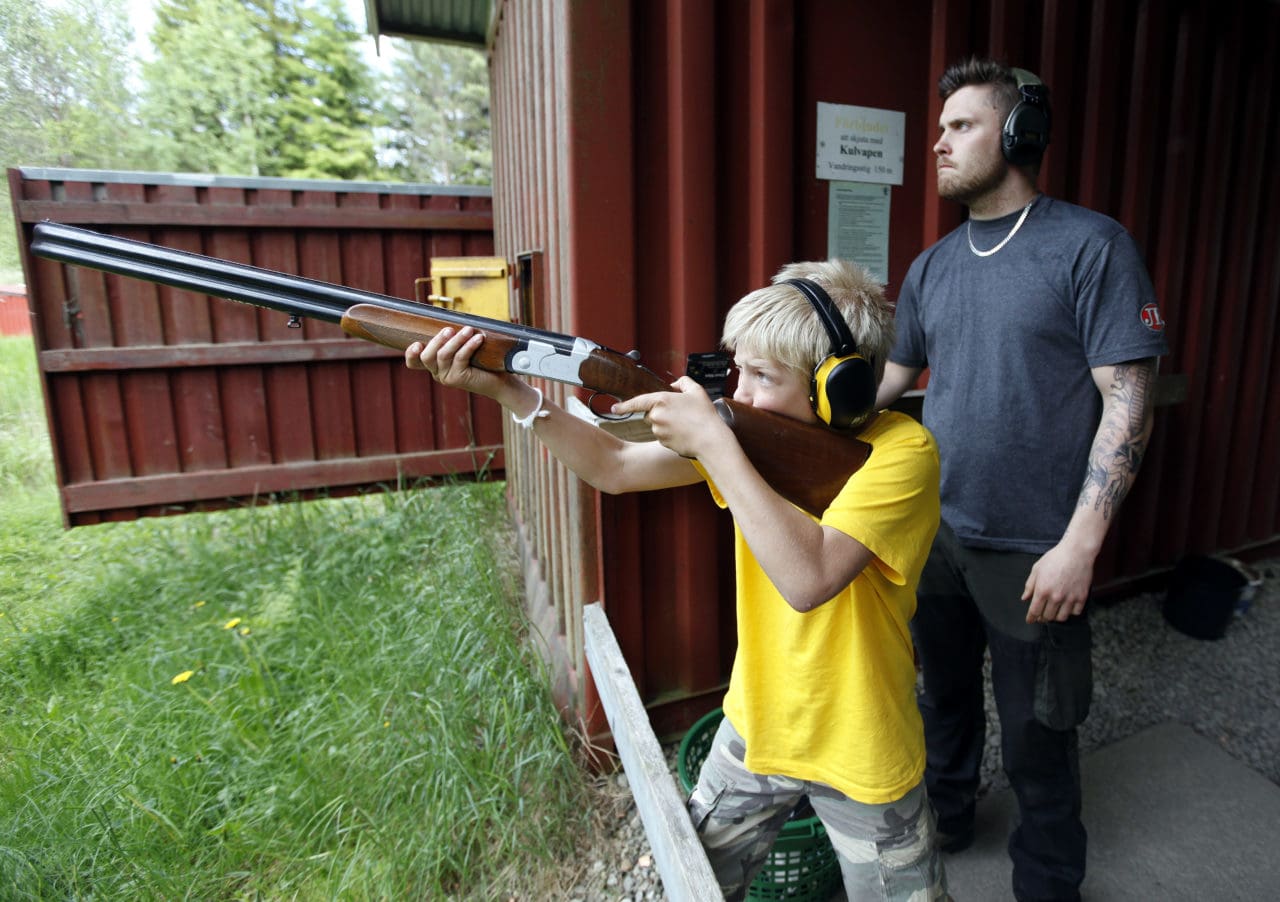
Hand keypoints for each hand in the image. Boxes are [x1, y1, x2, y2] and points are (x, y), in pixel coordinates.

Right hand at [404, 326, 510, 399]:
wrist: (499, 381)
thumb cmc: (482, 361)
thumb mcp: (464, 346)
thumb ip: (453, 338)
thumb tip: (451, 319)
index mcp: (435, 365)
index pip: (414, 362)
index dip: (411, 354)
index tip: (417, 344)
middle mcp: (437, 373)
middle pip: (427, 356)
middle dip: (437, 340)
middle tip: (449, 329)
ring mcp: (446, 377)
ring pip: (443, 356)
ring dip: (456, 340)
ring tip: (469, 330)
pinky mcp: (458, 379)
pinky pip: (460, 358)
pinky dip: (469, 346)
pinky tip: (478, 338)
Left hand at [611, 377, 730, 458]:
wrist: (711, 440)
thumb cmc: (705, 415)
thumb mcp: (696, 391)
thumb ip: (683, 382)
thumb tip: (674, 385)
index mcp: (661, 400)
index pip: (637, 402)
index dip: (624, 406)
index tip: (614, 408)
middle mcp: (656, 416)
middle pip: (651, 414)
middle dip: (661, 413)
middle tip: (681, 413)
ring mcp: (658, 431)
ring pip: (657, 426)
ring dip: (667, 424)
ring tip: (686, 423)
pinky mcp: (663, 442)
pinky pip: (663, 436)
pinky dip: (671, 434)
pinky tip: (685, 433)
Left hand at [1022, 540, 1094, 622]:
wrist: (1076, 552)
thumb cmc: (1055, 558)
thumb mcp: (1037, 569)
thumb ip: (1030, 585)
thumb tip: (1025, 598)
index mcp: (1042, 590)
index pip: (1034, 611)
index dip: (1031, 618)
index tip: (1030, 620)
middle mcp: (1056, 597)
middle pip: (1047, 616)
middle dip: (1042, 617)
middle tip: (1041, 615)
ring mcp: (1070, 598)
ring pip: (1061, 618)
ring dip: (1056, 616)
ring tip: (1054, 611)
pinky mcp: (1082, 597)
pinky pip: (1075, 612)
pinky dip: (1070, 612)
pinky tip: (1067, 607)